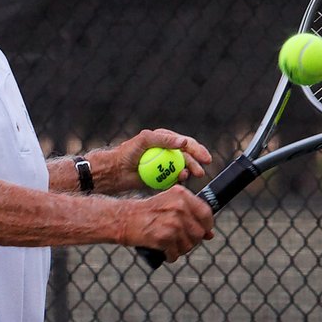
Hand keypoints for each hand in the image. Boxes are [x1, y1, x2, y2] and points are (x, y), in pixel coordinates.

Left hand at [95, 129, 212, 193]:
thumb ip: (164, 139)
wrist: (116, 171)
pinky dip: (177, 182)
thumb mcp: (145, 140)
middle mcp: (167, 151)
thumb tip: (184, 141)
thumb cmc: (128, 152)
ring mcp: (164, 165)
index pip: (186, 143)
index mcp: (165, 140)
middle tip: (200, 173)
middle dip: (196, 164)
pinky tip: (178, 182)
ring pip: (182, 169)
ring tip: (185, 176)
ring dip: (187, 173)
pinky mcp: (161, 178)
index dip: (198, 150)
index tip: (205, 159)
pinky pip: (173, 180)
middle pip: (187, 157)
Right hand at [118, 187, 214, 262]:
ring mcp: (172, 222)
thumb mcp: (169, 204)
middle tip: (180, 241)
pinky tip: (164, 251)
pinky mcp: (164, 237)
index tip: (202, 232)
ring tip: (170, 245)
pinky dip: (170, 256)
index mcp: (182, 195)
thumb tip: (210, 235)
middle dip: (192, 241)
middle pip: (199, 232)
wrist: (124, 219)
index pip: (206, 213)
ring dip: (181, 249)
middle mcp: (179, 207)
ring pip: (189, 245)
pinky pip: (176, 253)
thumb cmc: (147, 213)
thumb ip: (191, 215)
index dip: (206, 226)